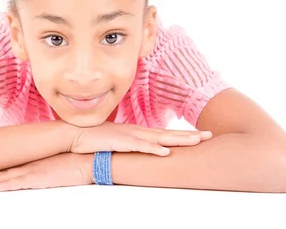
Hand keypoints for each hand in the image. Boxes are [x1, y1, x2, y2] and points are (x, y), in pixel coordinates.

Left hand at [0, 153, 92, 191]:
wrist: (90, 158)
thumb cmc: (74, 161)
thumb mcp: (52, 164)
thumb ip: (40, 167)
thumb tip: (31, 172)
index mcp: (28, 161)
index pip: (0, 167)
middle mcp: (26, 164)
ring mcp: (32, 170)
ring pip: (1, 176)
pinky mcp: (41, 177)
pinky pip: (19, 182)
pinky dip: (5, 185)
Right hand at [70, 121, 211, 155]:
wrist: (76, 134)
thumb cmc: (96, 139)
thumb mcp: (118, 142)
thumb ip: (131, 145)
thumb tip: (142, 151)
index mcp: (138, 132)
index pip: (166, 133)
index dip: (184, 134)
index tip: (201, 135)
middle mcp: (138, 132)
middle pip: (168, 133)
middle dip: (189, 135)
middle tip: (209, 136)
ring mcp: (130, 136)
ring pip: (159, 138)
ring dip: (178, 139)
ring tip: (196, 142)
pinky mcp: (120, 142)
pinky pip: (140, 146)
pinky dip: (153, 149)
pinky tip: (166, 152)